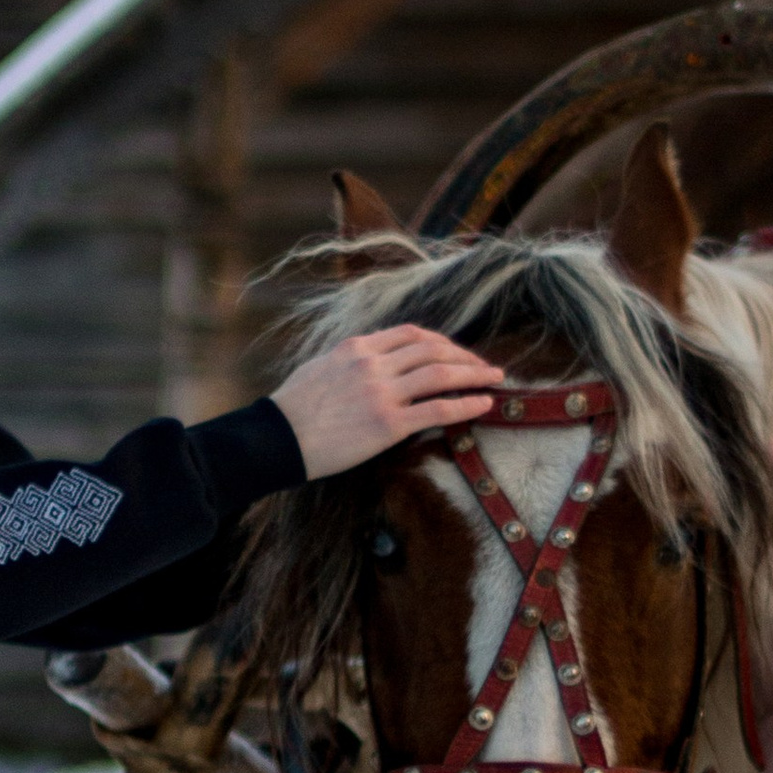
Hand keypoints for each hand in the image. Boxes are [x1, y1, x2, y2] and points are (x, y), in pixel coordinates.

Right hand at [270, 325, 504, 478]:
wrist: (277, 438)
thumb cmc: (293, 408)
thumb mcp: (321, 366)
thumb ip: (351, 360)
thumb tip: (373, 359)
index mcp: (358, 347)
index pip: (411, 334)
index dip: (440, 342)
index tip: (454, 352)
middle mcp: (374, 363)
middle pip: (433, 349)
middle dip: (464, 356)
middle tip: (485, 366)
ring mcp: (383, 393)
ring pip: (441, 374)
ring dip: (474, 374)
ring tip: (495, 379)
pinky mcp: (389, 424)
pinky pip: (438, 410)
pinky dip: (466, 405)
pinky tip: (484, 405)